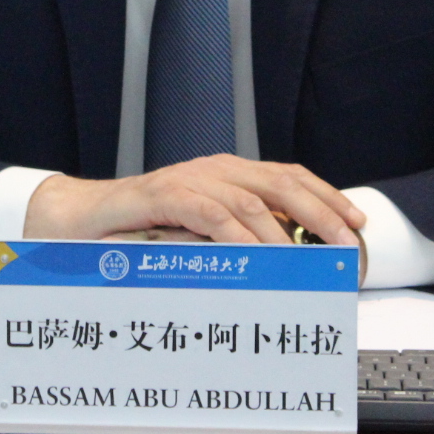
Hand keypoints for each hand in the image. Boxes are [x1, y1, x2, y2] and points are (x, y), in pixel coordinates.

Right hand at [23, 155, 363, 246]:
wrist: (78, 220)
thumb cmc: (138, 231)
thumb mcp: (197, 233)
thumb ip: (235, 237)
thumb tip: (287, 264)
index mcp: (226, 174)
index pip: (288, 176)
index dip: (326, 196)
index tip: (355, 221)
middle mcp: (213, 170)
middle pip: (281, 183)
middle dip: (320, 212)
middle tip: (344, 241)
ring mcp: (189, 180)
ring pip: (251, 201)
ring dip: (284, 234)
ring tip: (305, 261)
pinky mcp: (164, 196)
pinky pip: (211, 214)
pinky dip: (237, 236)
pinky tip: (255, 256)